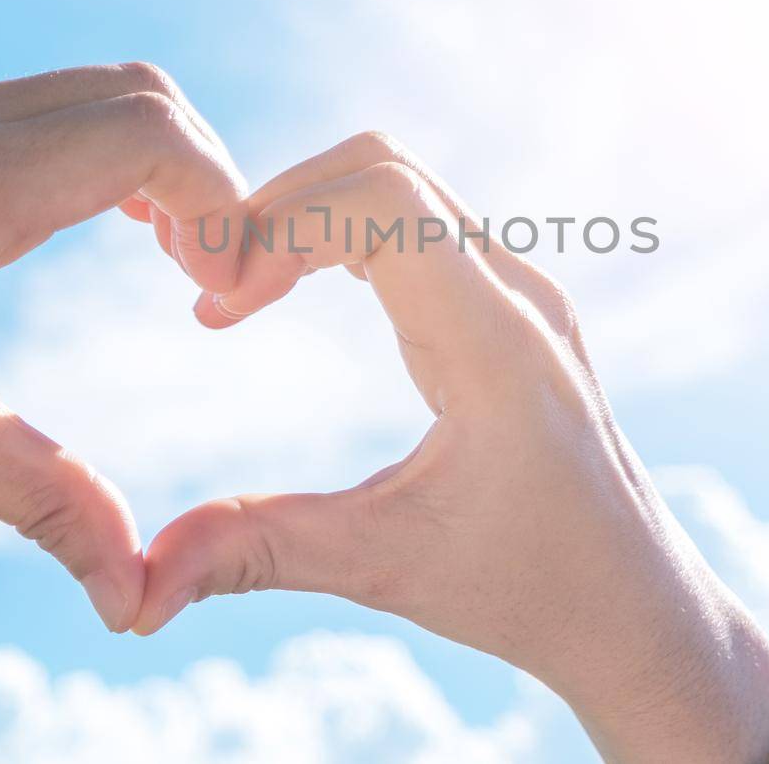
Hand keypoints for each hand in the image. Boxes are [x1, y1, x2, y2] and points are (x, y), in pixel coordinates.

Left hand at [0, 64, 245, 631]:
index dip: (222, 205)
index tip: (224, 293)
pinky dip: (106, 154)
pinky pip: (49, 107)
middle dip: (206, 180)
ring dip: (159, 163)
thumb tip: (135, 595)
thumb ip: (46, 502)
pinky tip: (105, 228)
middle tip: (209, 279)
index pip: (151, 135)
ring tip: (171, 259)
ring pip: (99, 90)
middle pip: (143, 95)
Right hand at [132, 132, 768, 763]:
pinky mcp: (511, 301)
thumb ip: (260, 552)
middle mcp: (519, 293)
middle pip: (380, 166)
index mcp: (496, 344)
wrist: (632, 602)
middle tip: (214, 293)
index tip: (216, 308)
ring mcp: (522, 288)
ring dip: (307, 214)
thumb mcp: (385, 567)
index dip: (278, 225)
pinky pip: (417, 218)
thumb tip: (136, 589)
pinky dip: (341, 231)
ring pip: (399, 182)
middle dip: (278, 208)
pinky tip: (292, 291)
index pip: (380, 200)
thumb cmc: (529, 588)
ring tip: (240, 293)